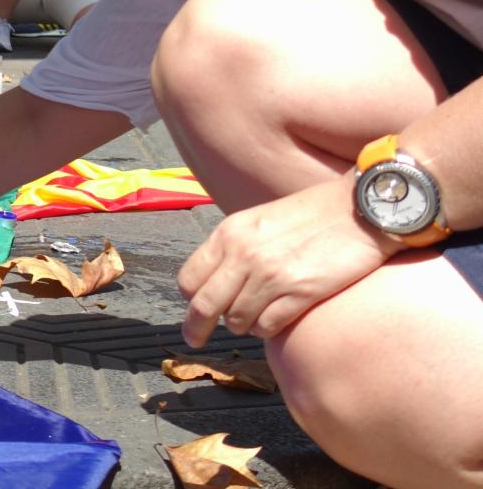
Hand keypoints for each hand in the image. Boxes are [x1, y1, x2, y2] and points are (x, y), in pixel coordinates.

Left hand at [178, 173, 399, 346]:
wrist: (359, 209)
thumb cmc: (311, 214)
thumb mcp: (259, 220)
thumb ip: (234, 247)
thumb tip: (217, 281)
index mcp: (229, 234)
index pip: (189, 279)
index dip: (190, 299)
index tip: (194, 310)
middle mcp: (244, 255)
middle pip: (204, 306)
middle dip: (196, 328)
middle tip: (196, 340)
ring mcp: (271, 275)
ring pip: (237, 321)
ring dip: (243, 326)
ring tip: (254, 318)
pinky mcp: (300, 293)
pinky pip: (268, 327)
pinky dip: (267, 329)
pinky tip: (275, 321)